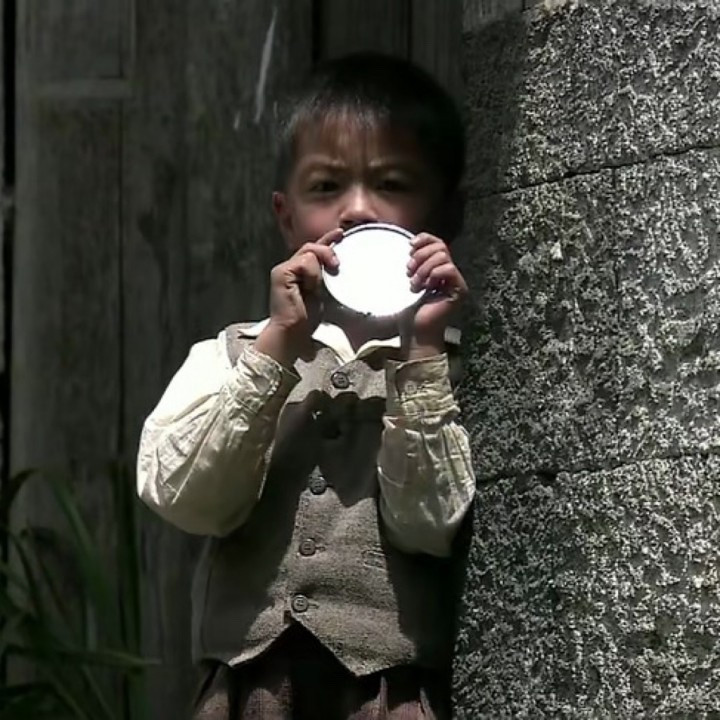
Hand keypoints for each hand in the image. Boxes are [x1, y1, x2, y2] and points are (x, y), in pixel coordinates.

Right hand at [255, 228, 342, 366]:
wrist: (292, 333)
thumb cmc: (305, 319)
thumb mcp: (321, 293)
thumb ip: (325, 278)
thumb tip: (338, 267)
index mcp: (298, 271)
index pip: (313, 249)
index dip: (327, 240)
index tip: (341, 234)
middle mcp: (289, 267)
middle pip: (311, 246)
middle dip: (327, 250)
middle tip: (337, 265)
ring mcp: (283, 269)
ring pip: (309, 252)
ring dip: (320, 269)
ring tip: (317, 287)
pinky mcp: (281, 273)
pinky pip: (305, 262)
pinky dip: (313, 274)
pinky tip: (310, 288)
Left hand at [401, 233, 467, 359]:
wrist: (416, 332)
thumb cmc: (410, 312)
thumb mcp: (408, 282)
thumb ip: (414, 264)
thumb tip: (410, 243)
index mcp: (438, 268)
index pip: (437, 242)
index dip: (424, 239)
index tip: (409, 246)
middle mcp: (449, 273)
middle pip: (440, 246)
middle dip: (421, 255)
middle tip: (408, 271)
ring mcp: (456, 281)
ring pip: (442, 256)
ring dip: (423, 268)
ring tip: (414, 284)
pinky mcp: (459, 289)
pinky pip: (449, 269)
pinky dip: (433, 274)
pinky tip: (425, 287)